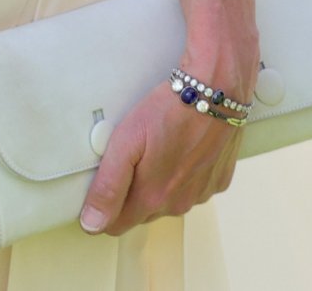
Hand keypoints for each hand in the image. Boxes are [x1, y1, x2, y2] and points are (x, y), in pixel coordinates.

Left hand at [80, 0, 257, 234]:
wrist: (216, 87)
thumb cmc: (168, 109)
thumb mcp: (127, 141)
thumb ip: (108, 186)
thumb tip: (91, 224)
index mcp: (153, 198)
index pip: (117, 224)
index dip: (103, 208)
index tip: (98, 184)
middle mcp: (179, 204)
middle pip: (143, 211)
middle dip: (131, 192)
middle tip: (129, 154)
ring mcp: (202, 193)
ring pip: (169, 199)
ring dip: (159, 182)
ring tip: (156, 146)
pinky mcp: (219, 179)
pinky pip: (193, 186)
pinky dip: (184, 172)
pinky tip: (181, 147)